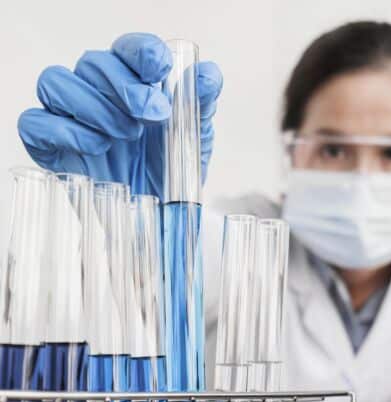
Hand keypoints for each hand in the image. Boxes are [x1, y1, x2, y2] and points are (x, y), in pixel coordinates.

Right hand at [18, 33, 221, 199]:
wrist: (158, 217)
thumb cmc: (170, 173)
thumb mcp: (194, 142)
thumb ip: (200, 106)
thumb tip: (209, 75)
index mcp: (132, 83)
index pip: (128, 49)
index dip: (141, 52)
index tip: (160, 69)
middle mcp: (97, 93)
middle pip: (93, 63)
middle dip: (124, 85)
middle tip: (153, 114)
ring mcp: (70, 117)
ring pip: (56, 83)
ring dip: (94, 106)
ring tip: (127, 135)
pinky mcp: (49, 146)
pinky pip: (36, 123)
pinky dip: (65, 130)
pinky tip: (97, 146)